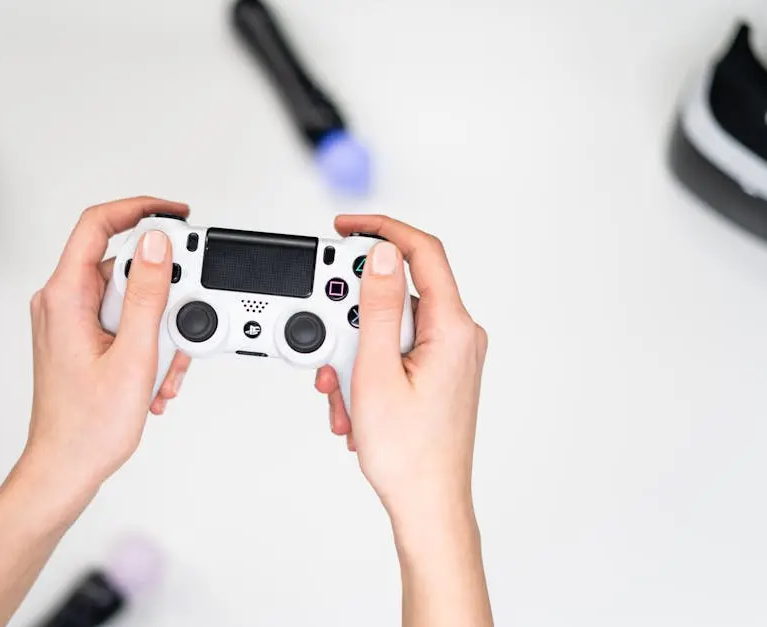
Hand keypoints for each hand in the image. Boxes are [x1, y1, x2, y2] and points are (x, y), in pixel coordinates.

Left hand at [22, 196, 192, 501]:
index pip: (98, 225)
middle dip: (163, 295)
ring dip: (158, 329)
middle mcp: (62, 302)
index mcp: (65, 297)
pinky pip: (123, 322)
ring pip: (129, 299)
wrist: (66, 468)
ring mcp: (70, 321)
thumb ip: (148, 295)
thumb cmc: (88, 427)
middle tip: (181, 321)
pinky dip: (147, 343)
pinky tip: (152, 376)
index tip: (174, 214)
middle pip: (124, 267)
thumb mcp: (133, 356)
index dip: (139, 210)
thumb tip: (157, 245)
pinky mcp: (81, 338)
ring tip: (163, 367)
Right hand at [315, 215, 487, 529]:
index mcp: (452, 329)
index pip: (421, 252)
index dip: (381, 229)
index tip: (346, 227)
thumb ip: (377, 307)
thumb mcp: (377, 373)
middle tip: (329, 345)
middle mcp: (458, 336)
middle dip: (351, 318)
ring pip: (388, 327)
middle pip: (395, 294)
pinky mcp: (438, 372)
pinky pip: (395, 351)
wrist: (428, 504)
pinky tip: (355, 402)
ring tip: (344, 392)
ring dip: (354, 352)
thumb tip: (382, 255)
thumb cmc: (409, 454)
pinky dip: (367, 368)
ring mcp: (449, 355)